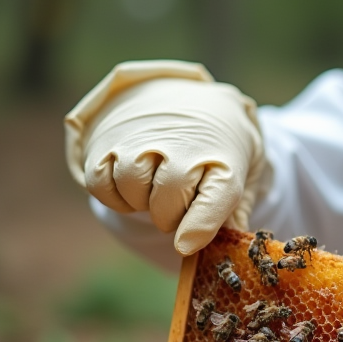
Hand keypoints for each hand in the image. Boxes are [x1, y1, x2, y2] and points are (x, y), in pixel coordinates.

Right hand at [65, 61, 264, 255]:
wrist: (185, 95)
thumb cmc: (216, 144)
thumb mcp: (241, 169)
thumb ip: (235, 211)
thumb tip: (233, 246)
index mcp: (224, 154)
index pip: (216, 194)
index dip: (200, 224)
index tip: (185, 246)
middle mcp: (182, 142)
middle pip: (167, 198)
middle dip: (171, 217)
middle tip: (177, 207)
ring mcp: (141, 138)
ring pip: (132, 188)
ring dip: (142, 202)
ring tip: (156, 188)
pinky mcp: (107, 141)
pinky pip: (101, 184)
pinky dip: (114, 196)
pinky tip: (133, 185)